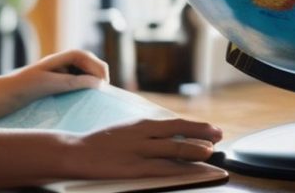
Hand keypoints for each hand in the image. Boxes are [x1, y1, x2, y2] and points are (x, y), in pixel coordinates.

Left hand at [5, 50, 108, 109]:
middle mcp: (60, 63)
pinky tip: (85, 98)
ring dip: (92, 81)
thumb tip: (97, 82)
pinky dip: (85, 87)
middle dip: (97, 73)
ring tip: (97, 95)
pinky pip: (77, 82)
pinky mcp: (58, 83)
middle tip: (103, 91)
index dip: (96, 66)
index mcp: (58, 59)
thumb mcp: (49, 84)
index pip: (83, 56)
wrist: (6, 95)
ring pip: (84, 73)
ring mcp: (60, 73)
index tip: (102, 83)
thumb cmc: (25, 87)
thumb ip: (73, 82)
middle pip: (87, 62)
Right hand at [64, 118, 223, 178]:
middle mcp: (142, 134)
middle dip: (202, 133)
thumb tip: (166, 137)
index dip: (196, 126)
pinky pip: (162, 167)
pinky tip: (191, 169)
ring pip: (174, 148)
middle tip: (219, 135)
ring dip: (196, 149)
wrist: (75, 152)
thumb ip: (144, 134)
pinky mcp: (133, 168)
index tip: (212, 129)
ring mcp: (139, 151)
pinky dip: (180, 168)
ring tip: (211, 151)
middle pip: (179, 132)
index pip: (175, 124)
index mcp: (140, 124)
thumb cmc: (99, 144)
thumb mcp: (124, 132)